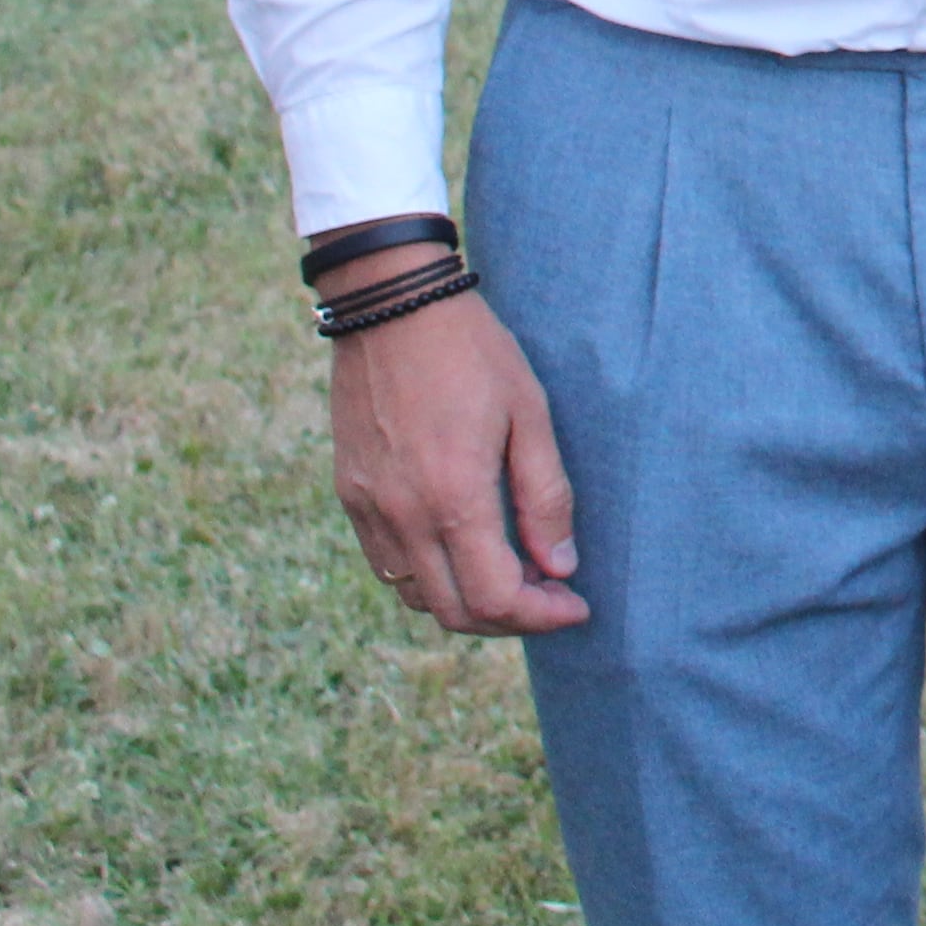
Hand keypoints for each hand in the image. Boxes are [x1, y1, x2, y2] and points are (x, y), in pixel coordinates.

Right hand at [326, 282, 586, 634]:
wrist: (391, 307)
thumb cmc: (472, 353)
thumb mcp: (529, 413)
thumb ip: (545, 496)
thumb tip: (560, 566)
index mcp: (453, 498)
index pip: (495, 598)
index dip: (541, 616)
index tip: (576, 604)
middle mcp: (402, 516)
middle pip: (453, 612)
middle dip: (508, 618)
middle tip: (549, 595)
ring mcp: (368, 509)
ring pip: (416, 596)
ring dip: (465, 600)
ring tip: (511, 572)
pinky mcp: (349, 495)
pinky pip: (387, 564)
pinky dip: (428, 576)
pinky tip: (462, 547)